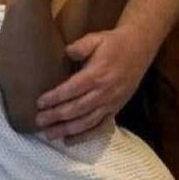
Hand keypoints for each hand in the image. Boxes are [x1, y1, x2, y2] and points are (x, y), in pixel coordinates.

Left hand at [35, 25, 151, 138]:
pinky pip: (100, 127)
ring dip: (67, 130)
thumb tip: (67, 52)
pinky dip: (84, 136)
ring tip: (49, 134)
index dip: (55, 98)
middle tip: (39, 121)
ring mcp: (111, 103)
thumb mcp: (97, 38)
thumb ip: (81, 46)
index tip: (39, 103)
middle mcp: (104, 92)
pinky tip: (69, 141)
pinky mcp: (116, 109)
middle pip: (76, 109)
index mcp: (97, 74)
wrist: (139, 49)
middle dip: (56, 116)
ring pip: (86, 121)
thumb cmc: (113, 43)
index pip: (72, 89)